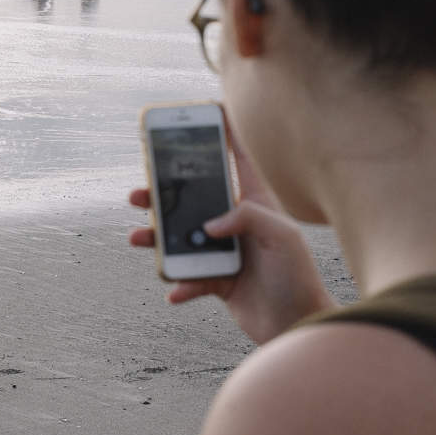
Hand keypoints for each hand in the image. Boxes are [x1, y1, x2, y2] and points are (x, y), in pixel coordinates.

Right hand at [129, 135, 333, 343]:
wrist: (298, 323)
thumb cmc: (297, 277)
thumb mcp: (281, 237)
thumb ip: (247, 218)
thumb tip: (209, 223)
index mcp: (254, 204)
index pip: (238, 161)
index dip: (225, 135)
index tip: (206, 110)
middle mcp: (235, 224)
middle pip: (193, 200)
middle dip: (162, 195)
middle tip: (138, 194)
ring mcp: (223, 251)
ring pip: (179, 238)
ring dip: (155, 240)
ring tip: (137, 240)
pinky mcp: (216, 280)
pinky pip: (188, 278)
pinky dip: (180, 285)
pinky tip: (177, 291)